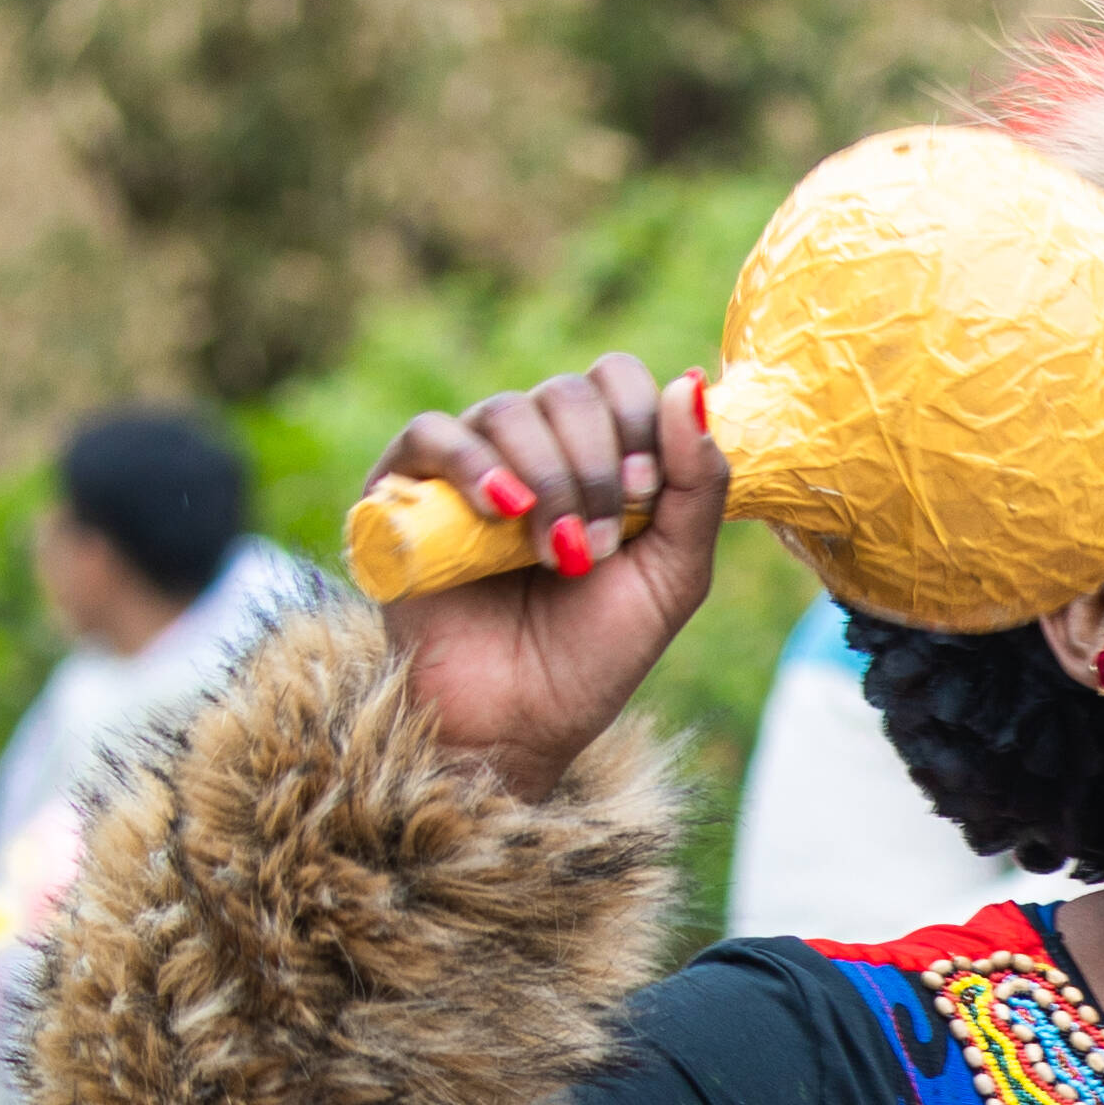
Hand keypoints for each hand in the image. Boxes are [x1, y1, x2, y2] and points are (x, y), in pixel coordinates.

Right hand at [371, 357, 724, 796]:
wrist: (517, 726)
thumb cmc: (593, 657)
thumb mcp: (673, 576)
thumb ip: (698, 485)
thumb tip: (690, 383)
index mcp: (596, 457)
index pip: (616, 378)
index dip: (637, 420)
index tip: (645, 495)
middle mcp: (531, 450)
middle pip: (567, 391)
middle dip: (595, 466)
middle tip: (596, 546)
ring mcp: (467, 468)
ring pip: (506, 410)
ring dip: (547, 478)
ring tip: (555, 553)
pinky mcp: (405, 492)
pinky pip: (432, 434)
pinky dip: (471, 461)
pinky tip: (502, 509)